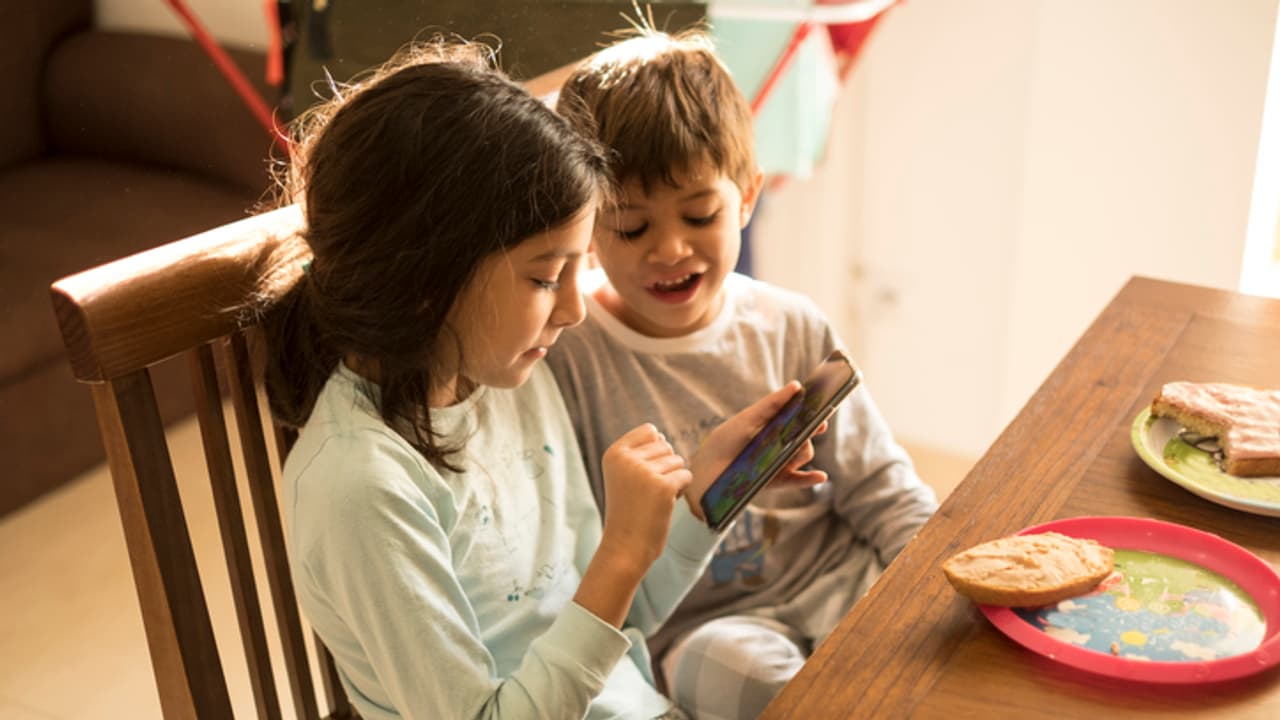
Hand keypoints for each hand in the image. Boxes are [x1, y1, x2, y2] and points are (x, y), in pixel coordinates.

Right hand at [596, 423, 692, 578]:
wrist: (625, 547)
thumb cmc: (628, 511)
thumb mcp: (624, 475)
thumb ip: (640, 452)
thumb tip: (661, 437)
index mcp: (614, 453)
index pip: (649, 431)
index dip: (654, 452)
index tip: (640, 476)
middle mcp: (627, 459)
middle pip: (666, 446)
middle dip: (664, 468)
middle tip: (647, 493)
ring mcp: (645, 472)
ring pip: (678, 461)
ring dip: (673, 479)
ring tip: (653, 499)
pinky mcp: (664, 487)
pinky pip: (687, 476)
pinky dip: (681, 490)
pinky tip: (664, 505)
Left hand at [686, 382, 829, 520]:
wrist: (707, 469)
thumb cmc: (726, 439)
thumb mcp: (748, 419)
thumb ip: (772, 403)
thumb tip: (796, 385)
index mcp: (775, 426)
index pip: (800, 417)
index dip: (813, 413)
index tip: (822, 407)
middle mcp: (781, 444)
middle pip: (806, 435)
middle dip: (811, 429)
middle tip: (816, 425)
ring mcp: (781, 463)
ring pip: (804, 454)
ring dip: (801, 450)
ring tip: (789, 449)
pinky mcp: (778, 481)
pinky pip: (799, 480)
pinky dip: (811, 479)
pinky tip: (820, 475)